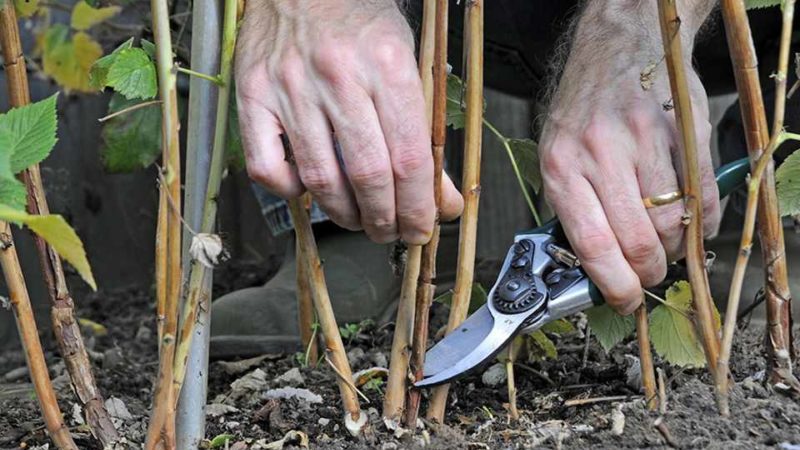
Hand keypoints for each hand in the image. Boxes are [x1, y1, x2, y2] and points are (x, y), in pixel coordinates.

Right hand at [235, 0, 462, 243]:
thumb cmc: (359, 20)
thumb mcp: (406, 64)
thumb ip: (424, 134)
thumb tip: (442, 199)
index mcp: (387, 64)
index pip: (409, 158)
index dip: (419, 206)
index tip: (422, 227)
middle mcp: (337, 76)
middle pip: (368, 175)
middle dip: (385, 219)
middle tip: (391, 231)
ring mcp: (289, 87)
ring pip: (320, 178)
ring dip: (345, 214)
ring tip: (359, 219)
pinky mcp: (253, 95)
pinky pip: (267, 166)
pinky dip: (290, 191)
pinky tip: (308, 188)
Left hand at [539, 2, 718, 314]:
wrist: (617, 46)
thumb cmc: (582, 108)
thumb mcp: (555, 155)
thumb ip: (570, 206)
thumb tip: (587, 267)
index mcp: (561, 166)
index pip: (591, 243)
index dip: (612, 284)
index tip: (623, 301)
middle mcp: (599, 153)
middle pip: (637, 240)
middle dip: (646, 272)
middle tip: (646, 276)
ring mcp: (645, 140)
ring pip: (672, 223)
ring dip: (673, 248)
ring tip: (663, 243)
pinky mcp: (682, 131)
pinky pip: (703, 196)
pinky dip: (702, 223)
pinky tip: (691, 224)